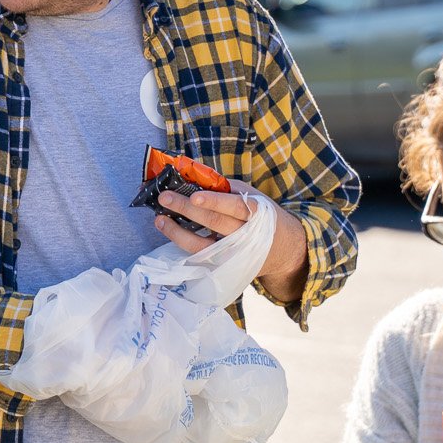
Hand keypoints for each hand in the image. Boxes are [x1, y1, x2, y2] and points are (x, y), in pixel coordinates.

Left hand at [155, 189, 305, 282]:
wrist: (283, 249)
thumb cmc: (263, 216)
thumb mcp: (254, 197)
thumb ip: (228, 189)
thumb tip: (197, 176)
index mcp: (257, 214)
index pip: (235, 207)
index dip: (215, 202)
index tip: (194, 196)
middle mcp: (245, 236)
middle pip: (214, 224)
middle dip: (187, 210)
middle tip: (165, 198)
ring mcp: (233, 255)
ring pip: (202, 246)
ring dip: (177, 232)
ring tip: (160, 219)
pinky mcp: (223, 266)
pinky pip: (199, 257)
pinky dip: (182, 243)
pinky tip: (169, 231)